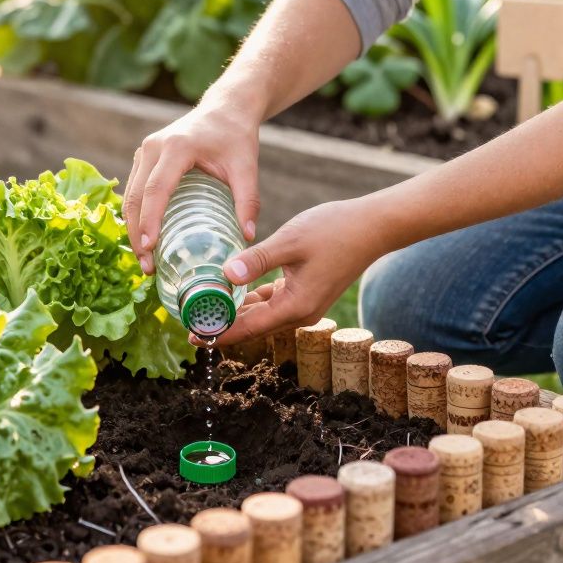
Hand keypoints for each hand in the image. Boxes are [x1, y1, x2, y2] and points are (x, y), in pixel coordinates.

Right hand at [125, 103, 260, 273]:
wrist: (225, 108)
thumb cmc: (236, 137)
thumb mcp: (247, 166)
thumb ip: (248, 200)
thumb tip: (249, 237)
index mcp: (177, 147)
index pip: (156, 188)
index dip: (150, 220)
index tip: (150, 248)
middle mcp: (154, 146)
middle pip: (136, 196)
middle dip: (137, 234)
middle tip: (147, 266)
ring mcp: (145, 150)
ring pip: (130, 195)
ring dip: (133, 228)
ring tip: (145, 259)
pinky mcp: (144, 157)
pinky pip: (134, 189)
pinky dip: (136, 215)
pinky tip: (145, 239)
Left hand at [204, 199, 388, 345]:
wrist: (373, 226)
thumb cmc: (335, 231)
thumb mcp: (290, 241)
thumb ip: (257, 261)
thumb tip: (225, 275)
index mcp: (295, 307)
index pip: (248, 328)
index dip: (219, 333)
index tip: (192, 336)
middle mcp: (299, 313)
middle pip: (252, 327)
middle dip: (221, 325)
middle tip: (189, 323)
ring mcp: (304, 304)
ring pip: (261, 315)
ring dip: (235, 312)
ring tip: (204, 307)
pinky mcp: (306, 292)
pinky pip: (272, 302)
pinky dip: (252, 300)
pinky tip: (232, 291)